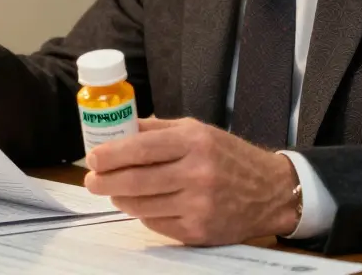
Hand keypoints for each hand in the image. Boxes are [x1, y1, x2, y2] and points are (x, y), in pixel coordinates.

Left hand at [83, 117, 299, 244]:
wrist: (270, 192)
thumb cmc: (229, 156)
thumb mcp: (197, 130)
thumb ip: (157, 129)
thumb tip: (118, 129)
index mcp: (194, 142)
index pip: (141, 149)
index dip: (111, 155)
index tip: (93, 158)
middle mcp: (197, 174)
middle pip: (136, 181)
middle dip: (105, 181)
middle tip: (91, 181)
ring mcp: (198, 206)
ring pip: (141, 206)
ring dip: (120, 199)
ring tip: (113, 192)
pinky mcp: (198, 231)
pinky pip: (156, 224)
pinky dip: (143, 214)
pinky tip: (142, 205)